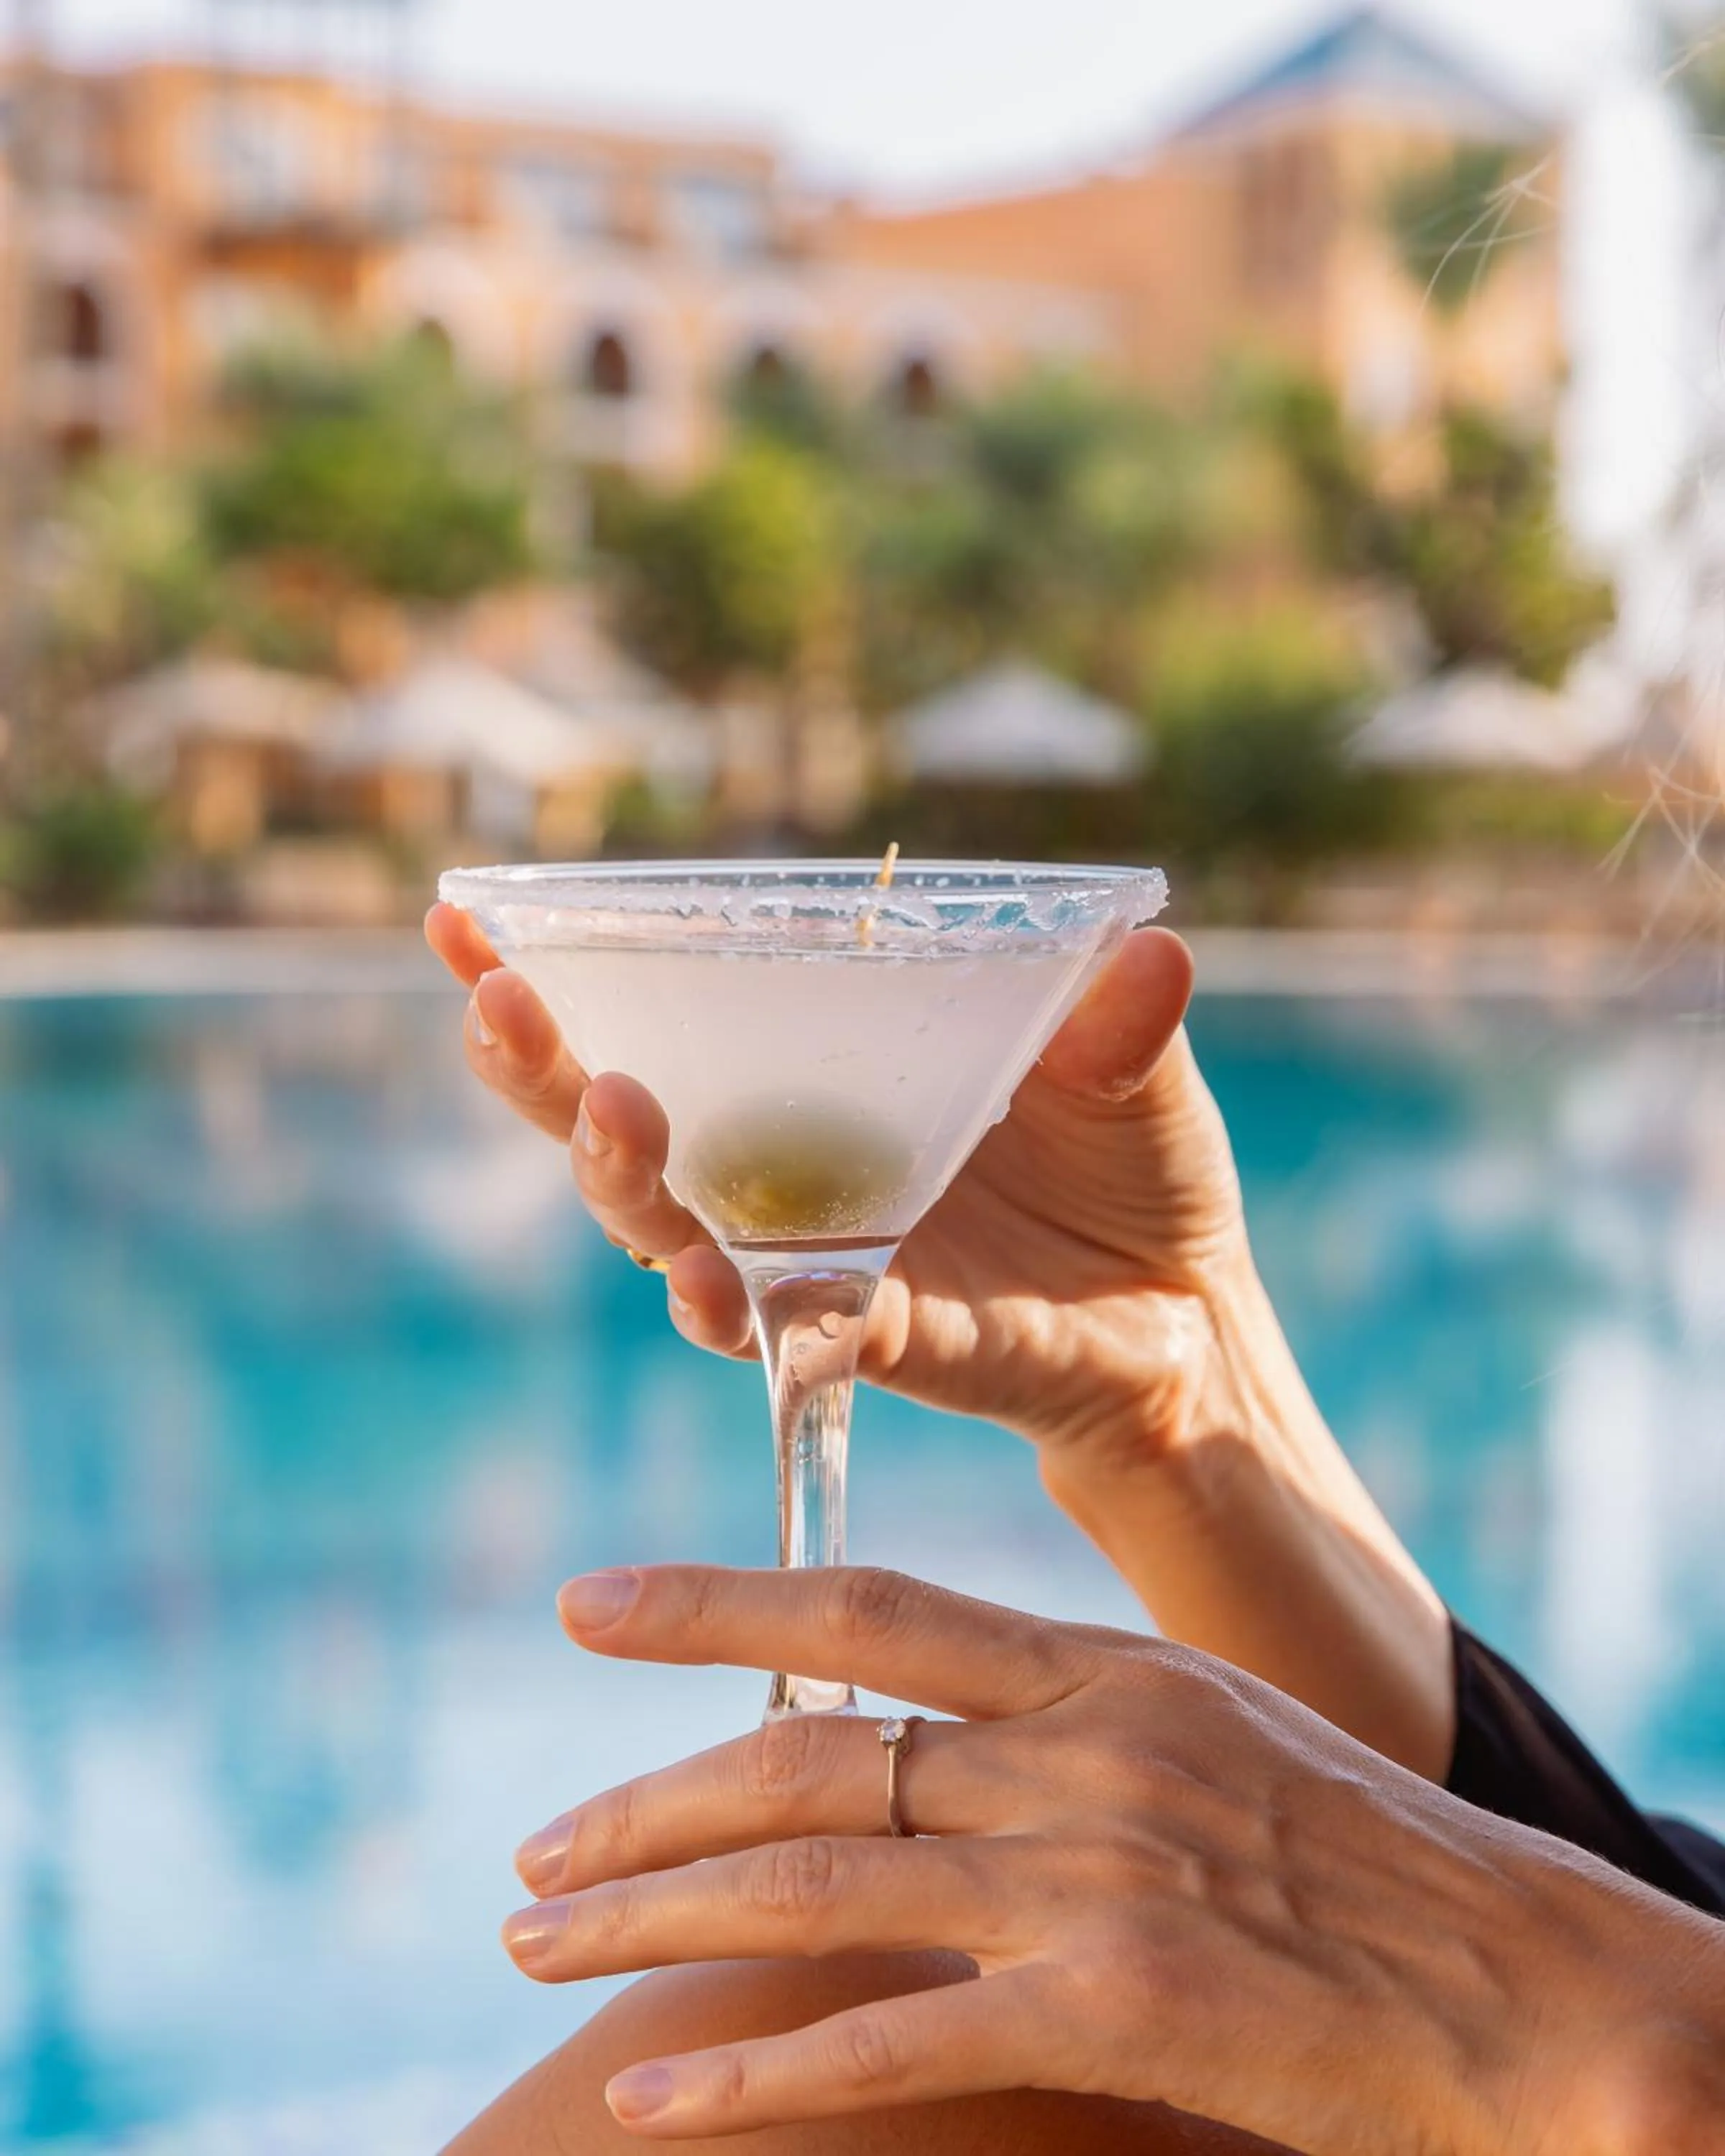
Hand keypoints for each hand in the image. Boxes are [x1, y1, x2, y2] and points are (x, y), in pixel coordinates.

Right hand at [426, 902, 1452, 1775]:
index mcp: (810, 1082)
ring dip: (625, 1177)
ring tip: (612, 1110)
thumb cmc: (1132, 1172)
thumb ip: (1116, 1020)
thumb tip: (1153, 948)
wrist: (1185, 1314)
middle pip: (618, 1132)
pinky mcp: (868, 1339)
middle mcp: (780, 1177)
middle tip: (495, 1000)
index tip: (461, 914)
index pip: (656, 1021)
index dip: (554, 976)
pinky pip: (782, 1332)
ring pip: (673, 1233)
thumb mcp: (1128, 1074)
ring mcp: (811, 1262)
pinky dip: (745, 1308)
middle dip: (541, 1071)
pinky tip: (718, 1281)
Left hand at [496, 1566, 1723, 2150]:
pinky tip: (653, 2103)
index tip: (590, 1606)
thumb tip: (932, 1746)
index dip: (717, 1602)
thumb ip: (1072, 1731)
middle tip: (531, 1853)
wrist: (1535, 1990)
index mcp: (1106, 1670)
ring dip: (651, 1915)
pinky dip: (756, 2074)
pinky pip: (890, 2043)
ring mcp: (1093, 1875)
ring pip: (814, 1883)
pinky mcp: (1114, 2011)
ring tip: (534, 1949)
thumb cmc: (1375, 1874)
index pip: (872, 1609)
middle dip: (644, 1802)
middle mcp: (1082, 1751)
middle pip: (806, 1759)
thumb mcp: (1216, 1744)